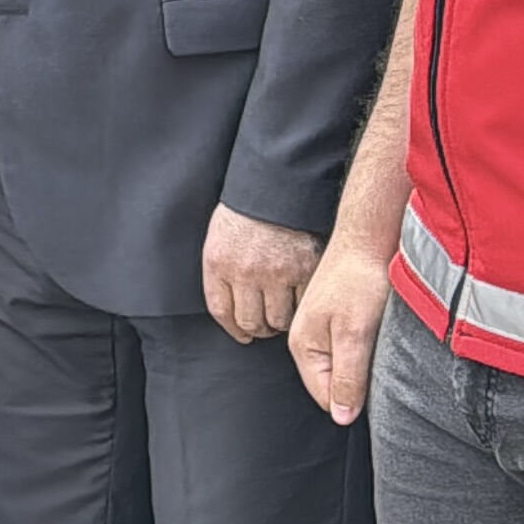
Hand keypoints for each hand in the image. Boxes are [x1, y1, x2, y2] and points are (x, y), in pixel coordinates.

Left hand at [203, 203, 322, 344]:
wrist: (276, 189)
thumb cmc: (245, 213)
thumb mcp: (218, 239)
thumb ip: (222, 272)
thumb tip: (232, 309)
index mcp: (218, 264)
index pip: (222, 312)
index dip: (234, 329)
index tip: (243, 335)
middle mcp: (245, 273)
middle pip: (252, 322)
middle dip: (259, 329)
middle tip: (267, 327)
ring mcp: (277, 273)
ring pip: (280, 319)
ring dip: (281, 322)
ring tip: (284, 316)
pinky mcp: (305, 270)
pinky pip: (303, 303)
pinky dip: (303, 307)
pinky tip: (302, 303)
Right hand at [290, 240, 392, 423]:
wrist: (368, 240)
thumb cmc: (359, 280)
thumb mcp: (354, 334)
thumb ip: (347, 377)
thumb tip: (341, 417)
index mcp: (304, 347)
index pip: (326, 398)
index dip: (355, 400)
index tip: (381, 388)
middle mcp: (310, 341)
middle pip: (336, 384)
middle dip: (362, 384)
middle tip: (386, 365)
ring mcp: (326, 331)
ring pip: (349, 368)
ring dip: (369, 367)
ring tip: (385, 347)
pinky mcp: (343, 322)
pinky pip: (356, 352)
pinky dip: (373, 351)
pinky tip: (385, 338)